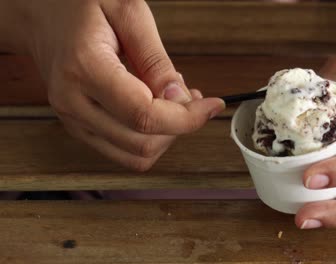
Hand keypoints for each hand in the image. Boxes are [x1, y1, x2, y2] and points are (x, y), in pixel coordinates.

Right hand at [24, 0, 224, 170]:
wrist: (41, 16)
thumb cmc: (80, 5)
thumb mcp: (127, 13)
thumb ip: (156, 60)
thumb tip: (180, 99)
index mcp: (85, 68)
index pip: (144, 116)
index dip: (186, 118)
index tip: (211, 106)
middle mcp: (74, 102)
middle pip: (142, 144)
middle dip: (179, 127)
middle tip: (193, 99)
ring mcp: (73, 120)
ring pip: (134, 156)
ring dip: (166, 137)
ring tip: (175, 104)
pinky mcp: (80, 128)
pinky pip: (123, 151)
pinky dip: (149, 139)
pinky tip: (157, 112)